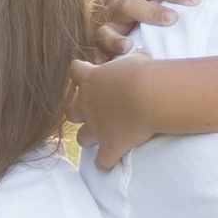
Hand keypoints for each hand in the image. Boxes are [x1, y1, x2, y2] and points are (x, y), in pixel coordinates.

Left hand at [66, 51, 166, 170]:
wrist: (148, 96)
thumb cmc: (144, 73)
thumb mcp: (138, 60)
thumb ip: (135, 58)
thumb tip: (143, 52)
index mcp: (91, 80)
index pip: (75, 71)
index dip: (80, 73)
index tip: (88, 74)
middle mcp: (87, 105)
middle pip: (70, 110)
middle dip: (77, 112)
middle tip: (91, 111)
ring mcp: (96, 128)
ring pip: (82, 138)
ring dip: (90, 138)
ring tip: (101, 138)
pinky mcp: (110, 146)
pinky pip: (102, 162)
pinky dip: (104, 164)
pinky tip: (108, 164)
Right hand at [88, 0, 195, 62]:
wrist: (89, 25)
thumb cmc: (126, 6)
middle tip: (192, 0)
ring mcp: (109, 11)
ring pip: (127, 5)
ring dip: (150, 11)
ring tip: (170, 20)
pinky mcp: (100, 33)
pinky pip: (105, 35)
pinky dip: (115, 41)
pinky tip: (128, 46)